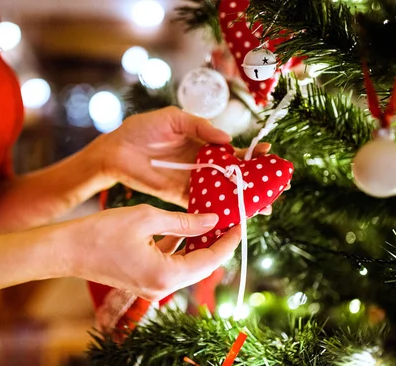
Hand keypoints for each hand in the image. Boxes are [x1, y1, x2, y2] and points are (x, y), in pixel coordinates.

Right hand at [61, 204, 241, 300]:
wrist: (66, 250)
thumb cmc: (101, 232)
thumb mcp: (147, 218)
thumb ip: (183, 221)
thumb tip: (213, 219)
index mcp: (166, 275)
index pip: (210, 260)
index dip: (228, 241)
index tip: (241, 222)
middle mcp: (162, 288)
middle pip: (202, 266)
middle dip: (218, 244)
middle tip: (230, 220)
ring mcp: (152, 287)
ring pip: (188, 265)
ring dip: (201, 245)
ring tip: (214, 221)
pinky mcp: (144, 280)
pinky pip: (172, 265)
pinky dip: (182, 248)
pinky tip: (188, 230)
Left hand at [99, 106, 271, 207]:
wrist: (117, 150)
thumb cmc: (144, 129)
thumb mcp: (175, 119)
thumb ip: (201, 127)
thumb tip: (227, 139)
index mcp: (204, 144)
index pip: (233, 151)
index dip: (252, 154)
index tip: (270, 155)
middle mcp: (202, 165)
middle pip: (234, 175)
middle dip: (255, 181)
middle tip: (277, 188)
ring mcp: (193, 182)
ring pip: (223, 192)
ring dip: (242, 199)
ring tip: (264, 207)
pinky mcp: (180, 196)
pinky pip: (202, 204)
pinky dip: (218, 210)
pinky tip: (235, 216)